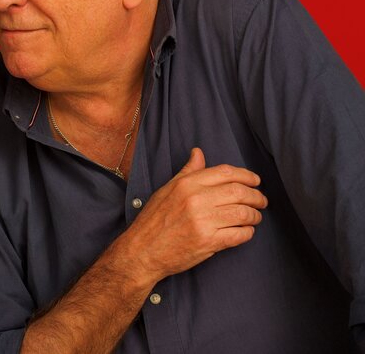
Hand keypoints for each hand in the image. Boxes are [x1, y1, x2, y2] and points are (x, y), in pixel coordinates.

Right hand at [121, 147, 267, 282]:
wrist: (143, 251)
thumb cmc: (154, 220)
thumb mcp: (166, 190)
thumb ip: (187, 172)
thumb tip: (198, 153)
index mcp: (186, 184)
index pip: (225, 172)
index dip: (246, 175)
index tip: (255, 181)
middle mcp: (196, 200)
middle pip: (239, 191)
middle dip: (256, 196)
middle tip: (261, 201)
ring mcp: (203, 221)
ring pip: (243, 213)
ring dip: (255, 215)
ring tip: (255, 217)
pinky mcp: (209, 242)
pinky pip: (239, 234)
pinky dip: (248, 232)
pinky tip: (245, 231)